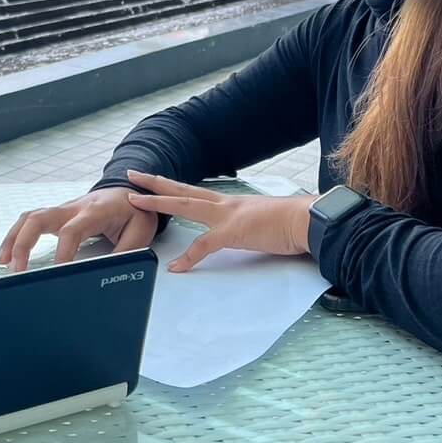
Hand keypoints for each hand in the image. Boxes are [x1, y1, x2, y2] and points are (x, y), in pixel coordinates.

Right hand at [0, 185, 157, 272]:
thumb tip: (108, 271)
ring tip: (3, 262)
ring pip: (30, 217)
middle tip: (17, 269)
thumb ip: (127, 251)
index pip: (72, 231)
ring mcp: (62, 209)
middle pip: (39, 218)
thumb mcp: (140, 231)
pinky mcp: (57, 215)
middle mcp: (73, 208)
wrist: (128, 192)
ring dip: (14, 238)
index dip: (63, 252)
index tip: (57, 272)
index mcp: (95, 211)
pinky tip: (8, 253)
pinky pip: (31, 220)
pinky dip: (16, 235)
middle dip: (24, 242)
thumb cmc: (134, 211)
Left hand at [123, 171, 315, 271]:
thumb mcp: (262, 222)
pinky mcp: (233, 232)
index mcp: (230, 204)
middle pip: (182, 189)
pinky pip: (204, 246)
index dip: (173, 189)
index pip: (194, 193)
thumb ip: (248, 225)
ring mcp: (227, 216)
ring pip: (184, 204)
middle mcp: (224, 204)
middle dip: (155, 183)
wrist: (309, 221)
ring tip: (134, 200)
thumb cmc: (292, 224)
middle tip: (132, 175)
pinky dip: (188, 258)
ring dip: (158, 202)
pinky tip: (175, 267)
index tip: (154, 184)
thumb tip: (248, 230)